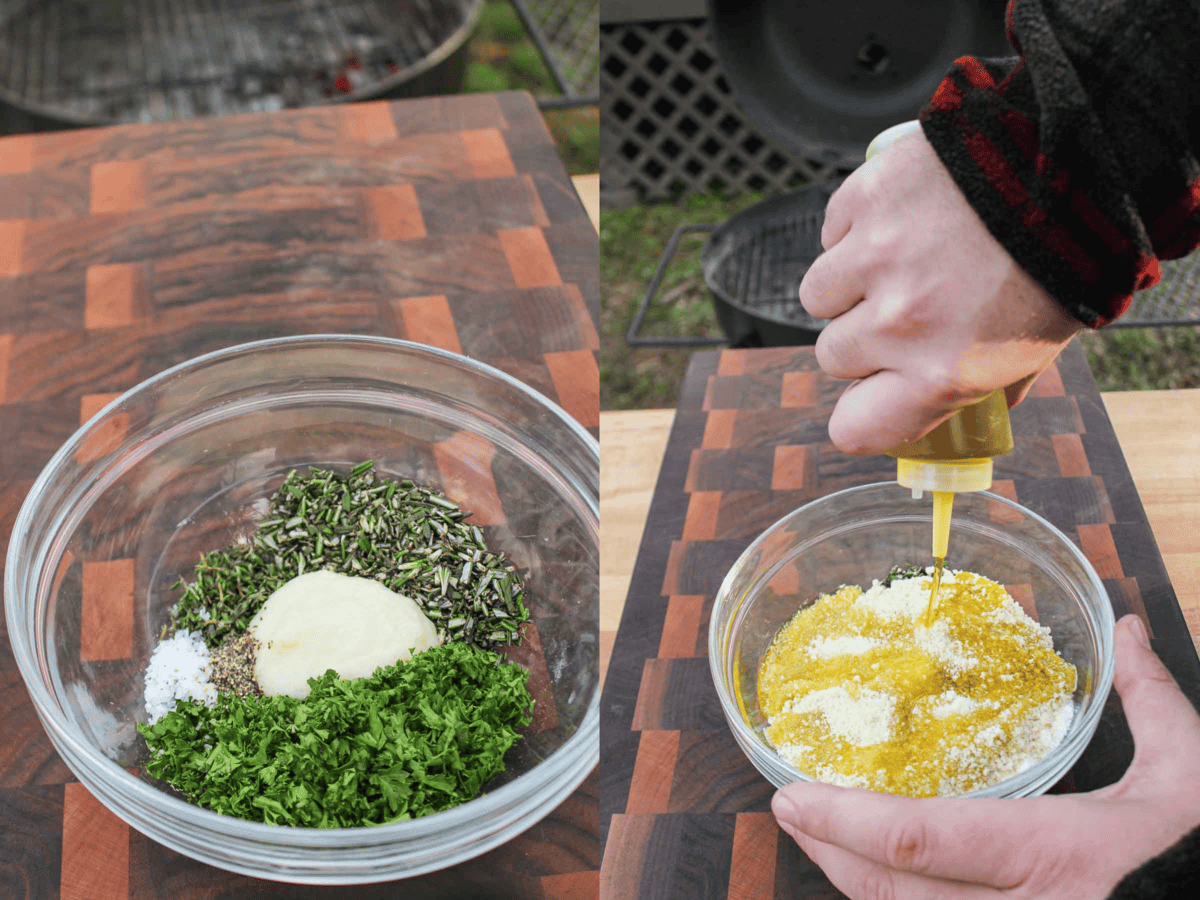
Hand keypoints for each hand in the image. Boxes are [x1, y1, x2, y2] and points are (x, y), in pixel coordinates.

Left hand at [771, 615, 1199, 898]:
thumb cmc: (1197, 854)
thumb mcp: (1188, 778)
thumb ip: (1153, 703)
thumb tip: (1125, 629)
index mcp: (1056, 858)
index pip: (920, 840)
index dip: (845, 822)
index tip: (794, 796)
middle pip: (893, 891)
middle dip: (830, 852)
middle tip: (786, 808)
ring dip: (851, 879)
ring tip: (817, 833)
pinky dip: (893, 899)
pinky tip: (873, 870)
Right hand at [798, 128, 1080, 454]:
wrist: (1077, 164)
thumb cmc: (1063, 264)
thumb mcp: (1038, 346)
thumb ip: (994, 383)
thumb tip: (979, 410)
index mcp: (941, 373)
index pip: (853, 429)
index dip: (858, 414)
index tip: (870, 395)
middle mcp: (898, 324)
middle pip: (833, 357)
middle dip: (861, 338)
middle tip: (904, 310)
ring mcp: (872, 259)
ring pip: (818, 296)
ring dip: (848, 284)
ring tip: (896, 261)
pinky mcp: (862, 202)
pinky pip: (832, 234)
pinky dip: (854, 231)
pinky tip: (901, 219)